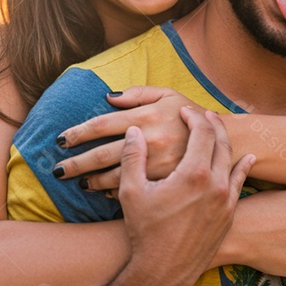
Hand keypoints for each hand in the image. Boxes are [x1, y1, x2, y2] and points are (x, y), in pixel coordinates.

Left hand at [55, 87, 201, 190]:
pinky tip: (104, 191)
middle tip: (58, 170)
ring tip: (79, 182)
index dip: (77, 133)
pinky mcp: (163, 182)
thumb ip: (138, 94)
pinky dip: (114, 192)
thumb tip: (108, 98)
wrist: (227, 143)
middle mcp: (148, 140)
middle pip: (100, 154)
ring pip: (113, 176)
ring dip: (92, 181)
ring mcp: (155, 164)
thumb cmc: (193, 115)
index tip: (60, 141)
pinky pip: (133, 189)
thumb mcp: (169, 95)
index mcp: (145, 116)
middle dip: (76, 163)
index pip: (101, 124)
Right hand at [117, 108, 253, 285]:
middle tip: (204, 115)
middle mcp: (216, 184)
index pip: (202, 132)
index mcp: (194, 173)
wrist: (163, 272)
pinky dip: (242, 167)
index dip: (194, 117)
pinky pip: (240, 183)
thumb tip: (135, 131)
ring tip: (218, 131)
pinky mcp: (229, 215)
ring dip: (225, 142)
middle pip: (221, 142)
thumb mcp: (131, 191)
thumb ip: (133, 156)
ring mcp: (226, 200)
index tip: (185, 111)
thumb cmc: (145, 232)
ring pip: (232, 161)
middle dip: (212, 124)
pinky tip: (246, 159)